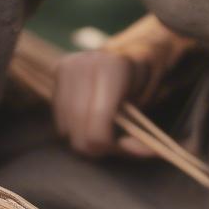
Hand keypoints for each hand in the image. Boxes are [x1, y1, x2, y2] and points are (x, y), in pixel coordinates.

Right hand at [54, 15, 193, 158]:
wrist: (127, 54)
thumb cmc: (140, 85)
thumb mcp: (148, 109)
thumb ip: (145, 135)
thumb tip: (149, 154)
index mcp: (113, 69)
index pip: (99, 119)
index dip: (106, 143)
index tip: (116, 147)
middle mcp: (86, 63)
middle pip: (78, 125)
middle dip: (91, 146)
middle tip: (104, 149)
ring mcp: (69, 65)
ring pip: (65, 124)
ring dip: (80, 138)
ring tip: (97, 134)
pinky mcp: (59, 69)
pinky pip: (58, 115)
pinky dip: (71, 126)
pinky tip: (85, 119)